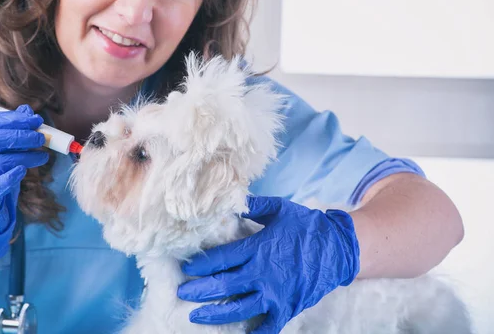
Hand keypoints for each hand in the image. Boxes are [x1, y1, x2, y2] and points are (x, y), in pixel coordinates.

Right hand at [0, 105, 48, 259]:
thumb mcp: (2, 153)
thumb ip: (12, 132)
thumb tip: (27, 111)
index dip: (14, 118)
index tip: (36, 119)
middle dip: (21, 135)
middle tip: (42, 137)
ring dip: (26, 156)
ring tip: (43, 156)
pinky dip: (11, 178)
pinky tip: (24, 171)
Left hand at [177, 196, 359, 332]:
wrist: (339, 248)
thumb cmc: (307, 226)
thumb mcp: (279, 209)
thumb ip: (253, 206)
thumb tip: (230, 202)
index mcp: (258, 248)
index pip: (222, 258)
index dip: (202, 264)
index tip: (187, 268)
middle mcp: (263, 273)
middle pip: (224, 285)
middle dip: (200, 291)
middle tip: (183, 293)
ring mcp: (275, 294)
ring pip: (239, 309)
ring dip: (216, 314)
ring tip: (196, 316)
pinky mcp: (288, 307)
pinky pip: (268, 326)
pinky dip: (253, 333)